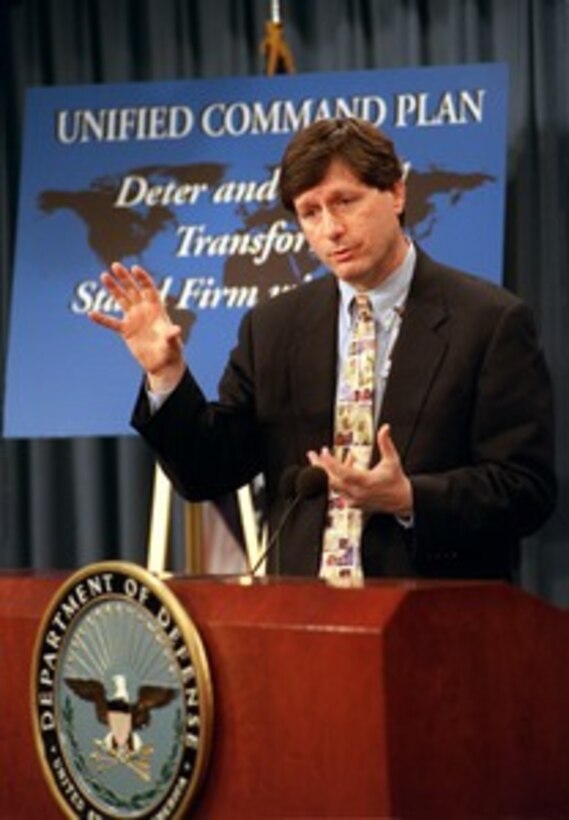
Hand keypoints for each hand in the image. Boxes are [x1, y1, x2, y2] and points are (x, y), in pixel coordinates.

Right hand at [88, 263, 184, 391]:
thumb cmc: (171, 352)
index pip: (149, 289)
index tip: (135, 269)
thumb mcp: (173, 344)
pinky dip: (102, 319)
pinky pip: (112, 323)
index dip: (142, 278)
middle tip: (115, 265)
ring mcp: (134, 319)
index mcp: (157, 309)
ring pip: (122, 300)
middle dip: (125, 278)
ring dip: (113, 289)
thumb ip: (172, 335)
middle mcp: (144, 311)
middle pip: (133, 290)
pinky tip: (91, 314)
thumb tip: (176, 330)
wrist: (162, 364)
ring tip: (104, 276)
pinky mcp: (126, 331)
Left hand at [307, 423, 412, 515]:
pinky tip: (340, 469)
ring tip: (320, 459)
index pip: (342, 473)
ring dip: (326, 473)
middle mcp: (357, 493)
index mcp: (366, 482)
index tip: (323, 452)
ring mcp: (354, 500)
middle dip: (319, 467)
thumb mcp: (392, 460)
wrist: (402, 501)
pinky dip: (336, 479)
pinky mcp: (353, 504)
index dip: (330, 463)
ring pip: (333, 486)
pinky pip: (339, 491)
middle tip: (312, 455)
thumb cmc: (396, 480)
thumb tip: (385, 428)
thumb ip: (386, 443)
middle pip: (331, 481)